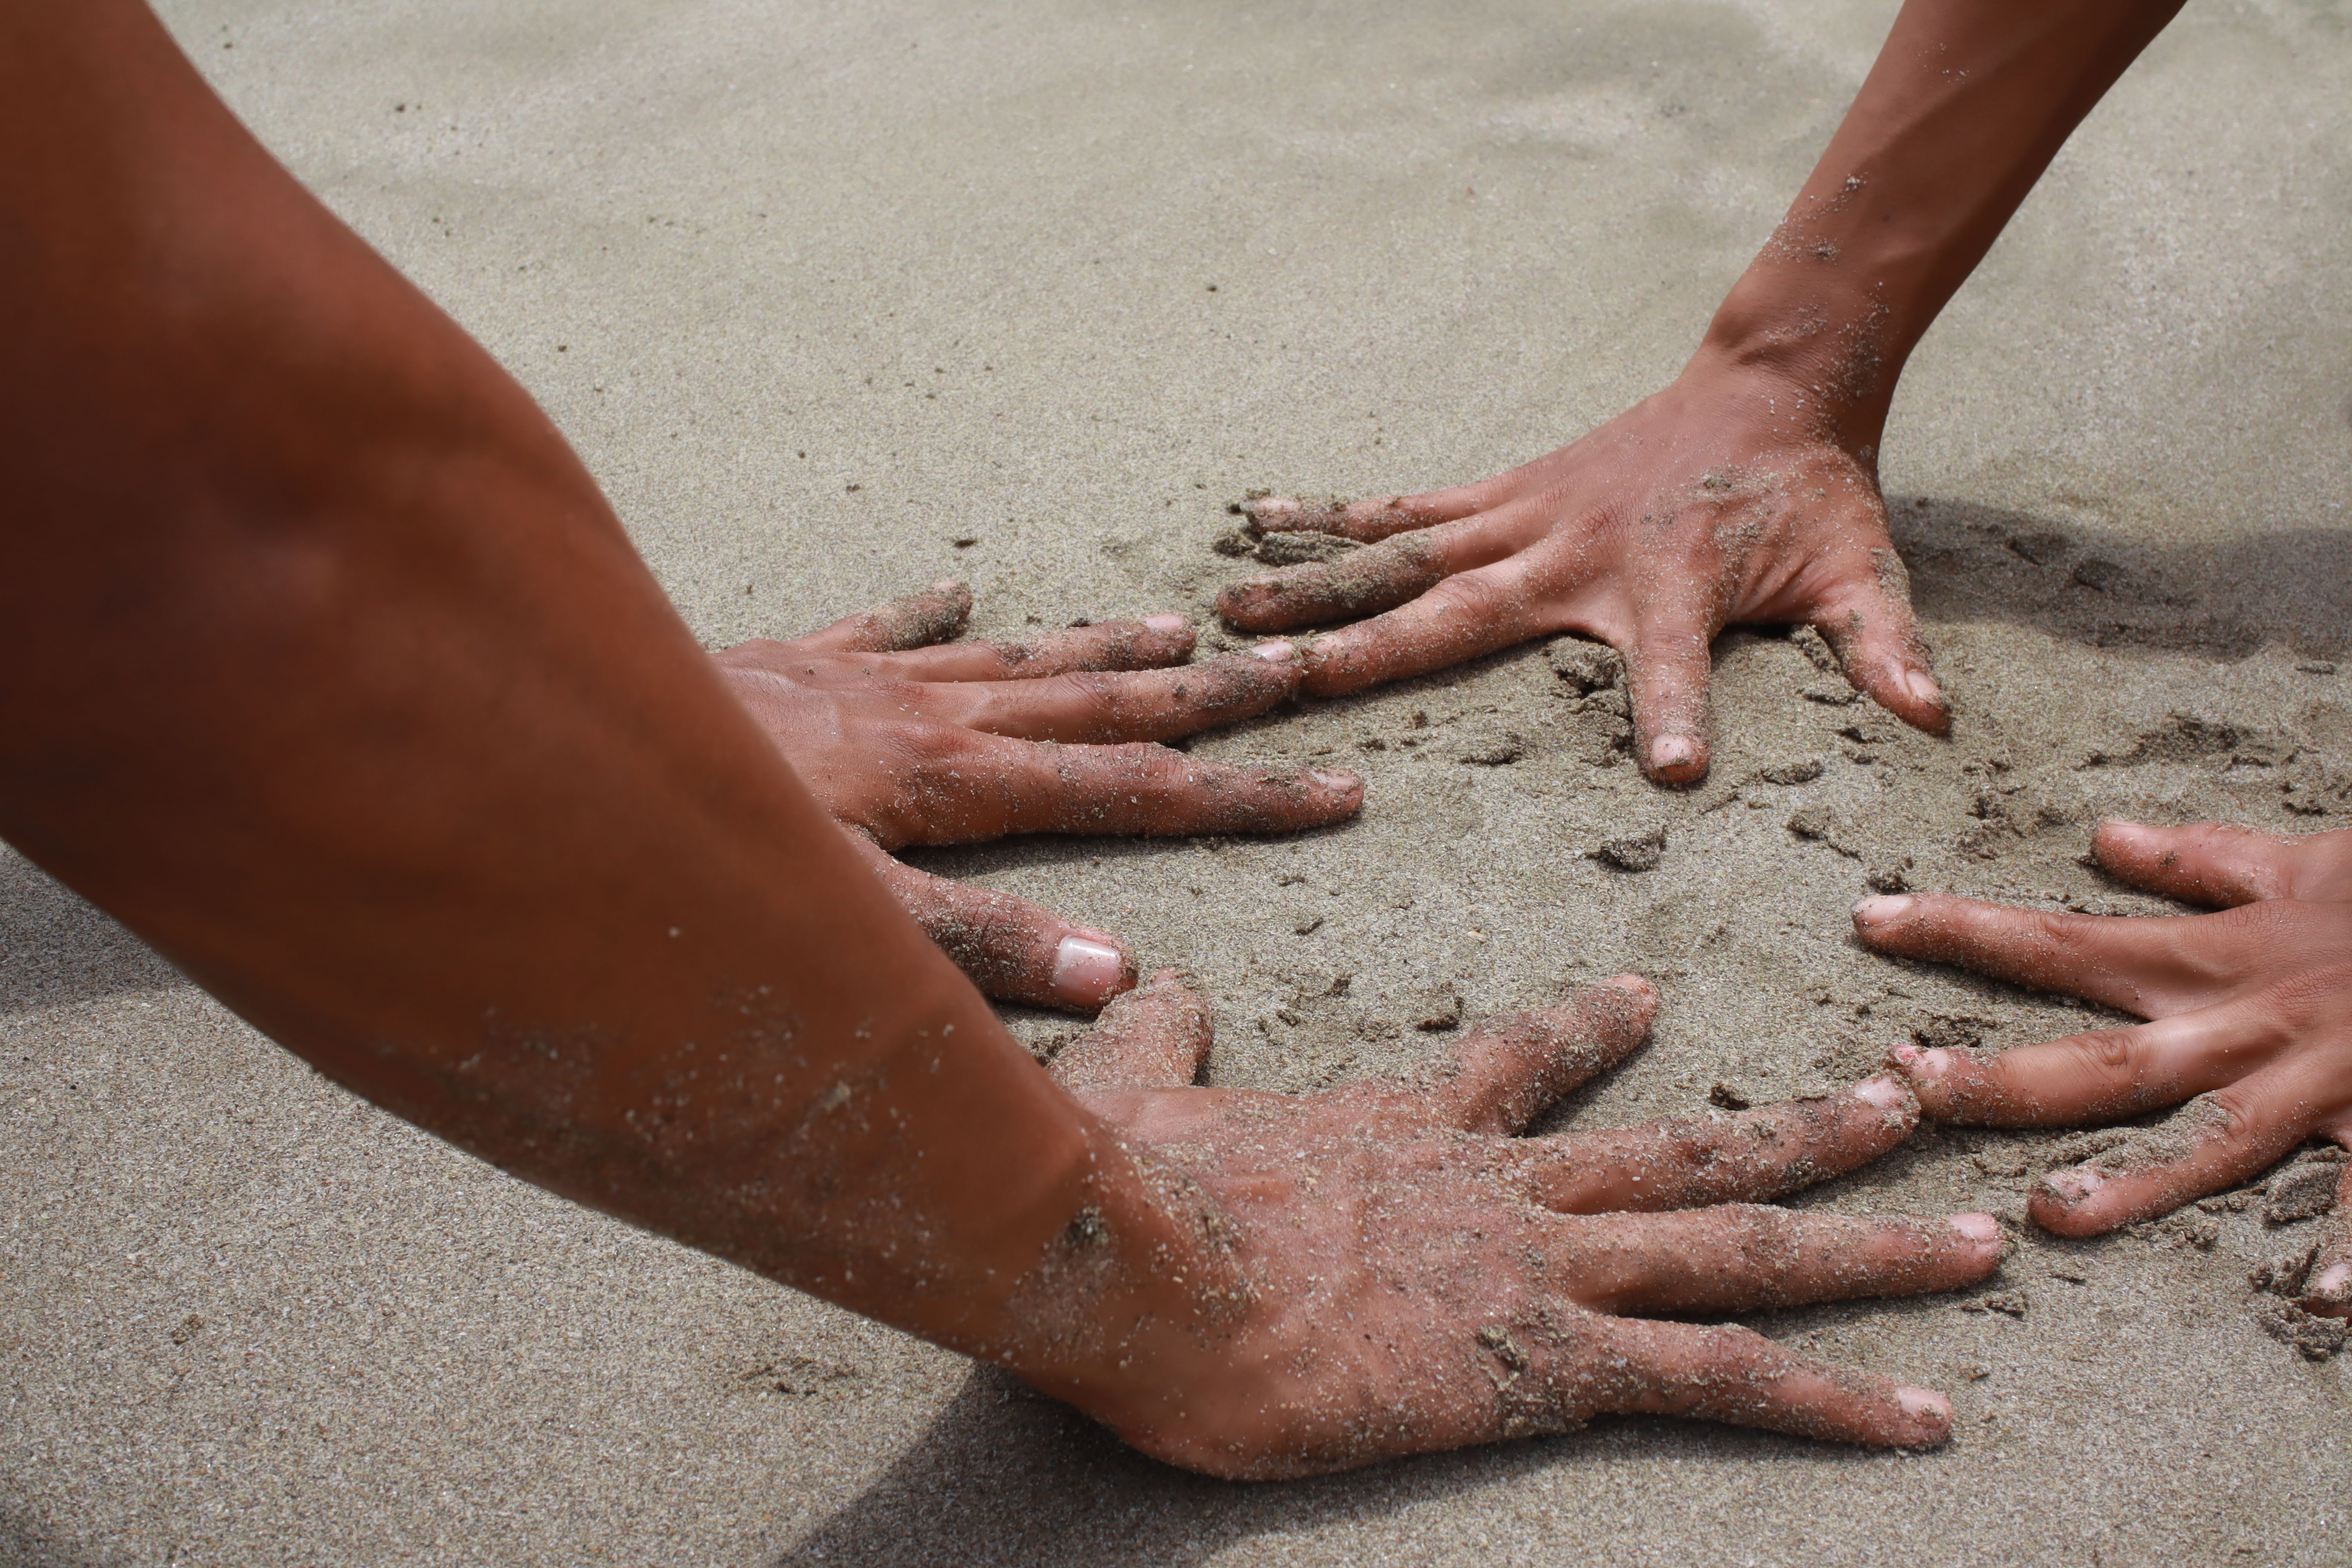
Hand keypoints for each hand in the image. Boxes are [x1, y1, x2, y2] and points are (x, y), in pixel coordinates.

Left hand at [714, 582, 1360, 1011]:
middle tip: (1297, 676)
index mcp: (954, 781)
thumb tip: (1113, 974)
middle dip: (1205, 696)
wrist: (550, 742)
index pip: (1133, 788)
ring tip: (1175, 622)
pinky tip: (953, 592)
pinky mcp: (788, 665)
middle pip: (1095, 703)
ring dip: (1097, 648)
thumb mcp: (839, 917)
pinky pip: (880, 631)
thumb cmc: (687, 851)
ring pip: (1010, 659)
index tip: (1340, 789)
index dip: (1242, 796)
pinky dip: (929, 615)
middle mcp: (924, 715)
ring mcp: (858, 681)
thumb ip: (972, 950)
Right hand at [1028, 971, 2001, 1476]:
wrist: (1143, 1260)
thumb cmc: (1134, 1192)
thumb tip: (1149, 981)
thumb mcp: (1140, 1090)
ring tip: (1979, 1239)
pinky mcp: (1545, 1357)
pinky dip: (1833, 1398)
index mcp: (1417, 1132)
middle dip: (1809, 1128)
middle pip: (1688, 1147)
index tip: (1649, 998)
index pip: (1527, 1066)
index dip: (1592, 1030)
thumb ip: (1163, 1032)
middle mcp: (1506, 1187)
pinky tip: (1925, 1415)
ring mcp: (1539, 1267)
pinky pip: (1721, 1377)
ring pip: (1742, 1245)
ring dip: (1871, 1245)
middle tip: (1909, 1097)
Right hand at [1217, 359, 1949, 787]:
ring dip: (1313, 588)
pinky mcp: (1508, 493)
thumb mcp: (1861, 572)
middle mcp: (1576, 557)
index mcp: (1669, 591)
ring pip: (1400, 562)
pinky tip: (1259, 521)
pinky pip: (1409, 509)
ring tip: (1228, 613)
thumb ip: (1884, 648)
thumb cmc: (1809, 496)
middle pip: (1454, 618)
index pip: (1672, 667)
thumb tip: (1936, 720)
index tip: (1669, 772)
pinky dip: (1336, 514)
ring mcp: (1528, 520)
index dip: (1672, 715)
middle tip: (1275, 690)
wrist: (1773, 384)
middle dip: (1360, 655)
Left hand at [1852, 820, 2351, 1317]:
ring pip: (2211, 1142)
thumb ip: (2198, 859)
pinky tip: (2323, 1303)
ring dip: (2137, 1182)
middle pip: (2100, 1057)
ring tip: (2052, 1218)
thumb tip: (2104, 835)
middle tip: (1901, 1088)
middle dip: (2000, 1077)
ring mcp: (2321, 1085)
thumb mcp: (2302, 860)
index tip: (1866, 918)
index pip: (2060, 941)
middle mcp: (2248, 1026)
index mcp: (2213, 959)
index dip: (1960, 929)